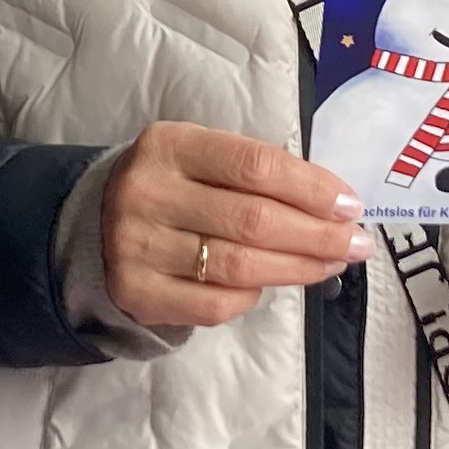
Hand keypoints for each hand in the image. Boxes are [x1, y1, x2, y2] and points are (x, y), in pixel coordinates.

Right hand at [100, 121, 367, 331]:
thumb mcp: (200, 158)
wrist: (93, 224)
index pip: (254, 166)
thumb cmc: (171, 186)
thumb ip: (255, 173)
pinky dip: (252, 295)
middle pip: (253, 220)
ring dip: (298, 269)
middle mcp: (148, 193)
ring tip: (331, 265)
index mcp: (169, 145)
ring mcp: (138, 245)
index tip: (350, 205)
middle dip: (317, 235)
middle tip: (356, 244)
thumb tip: (334, 205)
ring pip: (239, 266)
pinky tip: (270, 284)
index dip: (311, 188)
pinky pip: (215, 303)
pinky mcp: (137, 291)